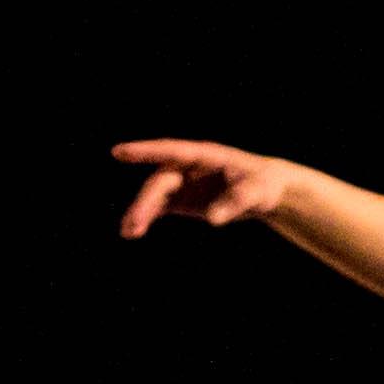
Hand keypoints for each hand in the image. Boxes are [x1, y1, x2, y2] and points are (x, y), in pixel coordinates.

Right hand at [109, 140, 304, 237]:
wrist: (265, 191)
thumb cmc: (262, 184)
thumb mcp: (256, 192)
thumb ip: (235, 202)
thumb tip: (212, 218)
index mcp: (203, 156)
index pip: (170, 151)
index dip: (145, 151)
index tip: (119, 152)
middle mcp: (187, 167)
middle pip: (160, 182)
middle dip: (145, 202)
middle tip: (134, 224)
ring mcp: (182, 183)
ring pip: (154, 196)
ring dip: (140, 212)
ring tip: (128, 232)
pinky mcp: (181, 199)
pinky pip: (158, 207)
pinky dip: (146, 218)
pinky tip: (132, 232)